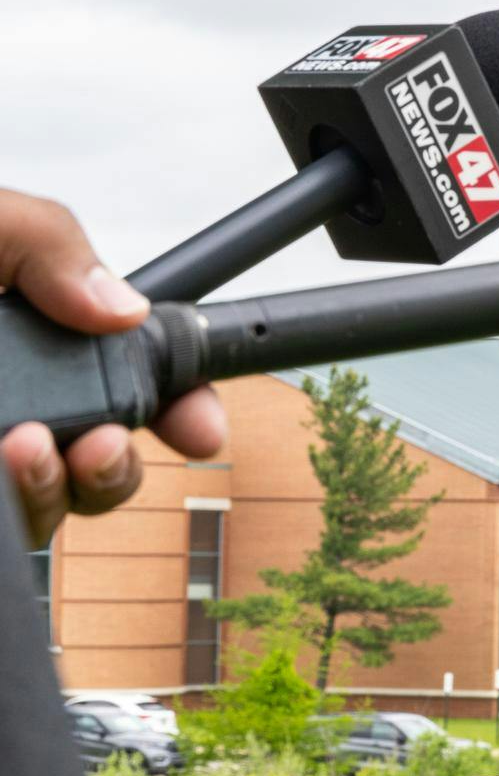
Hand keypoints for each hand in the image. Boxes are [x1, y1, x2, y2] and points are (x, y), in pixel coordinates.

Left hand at [0, 189, 225, 544]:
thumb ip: (52, 244)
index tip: (203, 429)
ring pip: (50, 510)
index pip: (129, 379)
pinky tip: (4, 473)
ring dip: (61, 492)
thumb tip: (122, 306)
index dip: (182, 406)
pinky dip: (17, 507)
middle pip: (100, 461)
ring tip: (26, 452)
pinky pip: (5, 531)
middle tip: (104, 446)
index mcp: (29, 333)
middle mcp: (10, 403)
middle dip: (120, 470)